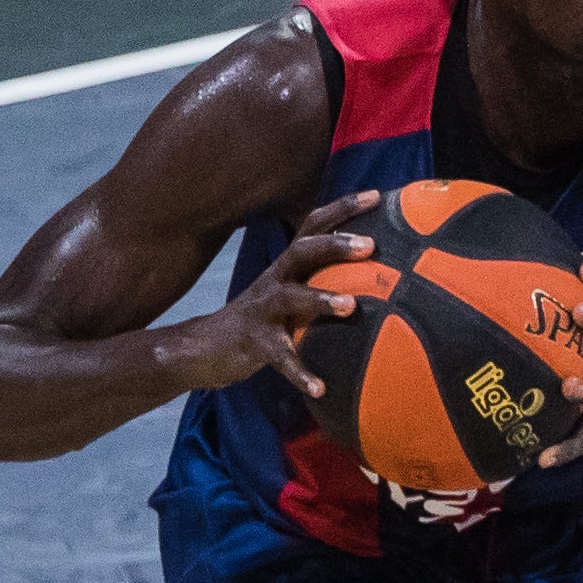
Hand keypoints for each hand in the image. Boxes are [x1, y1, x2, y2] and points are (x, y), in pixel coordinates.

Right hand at [167, 192, 390, 394]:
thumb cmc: (262, 318)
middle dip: (336, 245)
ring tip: (351, 307)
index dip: (343, 208)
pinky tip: (320, 387)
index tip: (377, 195)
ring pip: (291, 297)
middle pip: (303, 251)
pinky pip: (281, 357)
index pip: (314, 227)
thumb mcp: (291, 292)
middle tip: (370, 245)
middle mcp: (275, 280)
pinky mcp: (255, 343)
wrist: (205, 347)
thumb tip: (374, 273)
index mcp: (287, 266)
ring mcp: (263, 310)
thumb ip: (321, 279)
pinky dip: (301, 372)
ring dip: (321, 300)